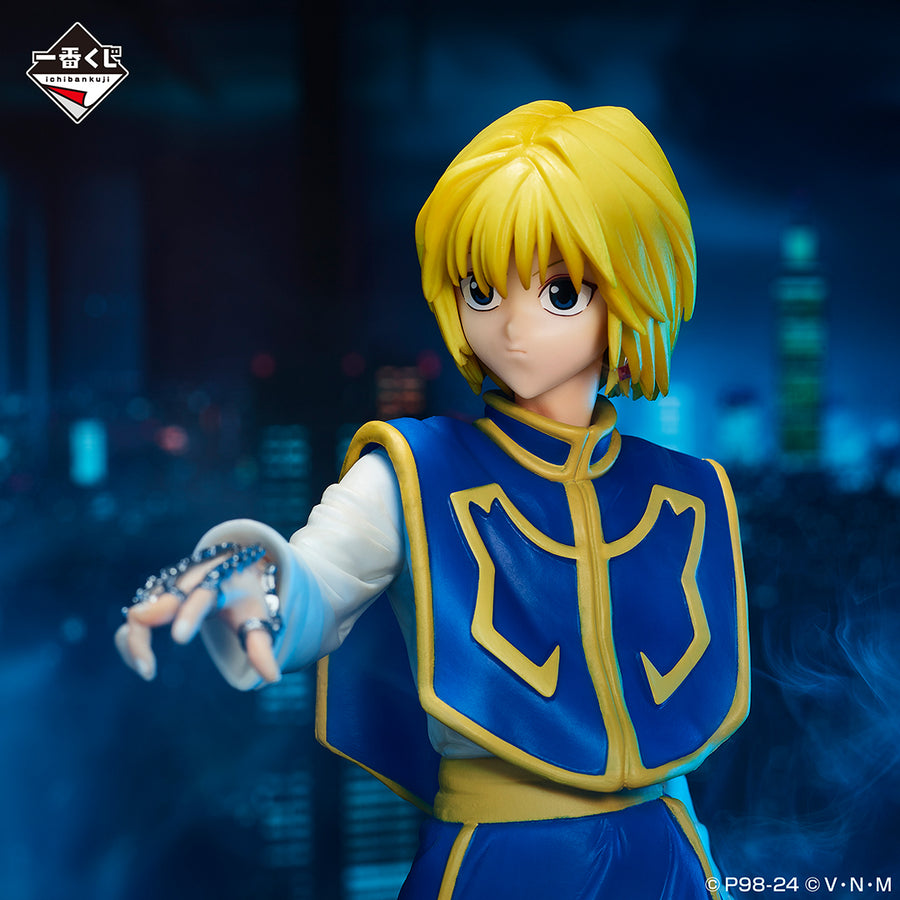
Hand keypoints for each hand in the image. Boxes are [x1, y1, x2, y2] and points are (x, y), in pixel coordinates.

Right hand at [115, 544, 281, 683]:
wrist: (234, 569)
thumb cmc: (247, 598)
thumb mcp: (259, 616)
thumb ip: (262, 646)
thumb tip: (273, 678)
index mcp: (220, 582)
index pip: (204, 594)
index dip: (190, 614)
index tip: (179, 638)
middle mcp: (189, 581)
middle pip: (163, 601)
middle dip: (150, 630)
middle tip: (148, 668)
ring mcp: (168, 589)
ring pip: (141, 611)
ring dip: (134, 640)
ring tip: (146, 670)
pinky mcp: (153, 600)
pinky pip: (134, 620)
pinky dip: (129, 640)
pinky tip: (141, 664)